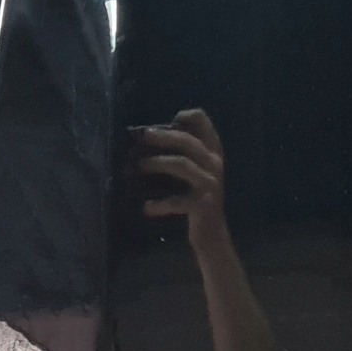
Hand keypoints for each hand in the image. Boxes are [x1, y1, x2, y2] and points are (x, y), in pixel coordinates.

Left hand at [137, 108, 227, 250]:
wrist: (212, 234)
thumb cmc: (195, 197)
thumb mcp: (194, 171)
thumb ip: (181, 153)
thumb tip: (149, 135)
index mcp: (213, 152)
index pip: (205, 123)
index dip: (188, 116)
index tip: (171, 119)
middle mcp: (215, 164)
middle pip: (188, 142)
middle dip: (163, 136)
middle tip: (142, 137)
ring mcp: (210, 185)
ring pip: (182, 165)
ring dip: (156, 163)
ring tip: (136, 167)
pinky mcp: (203, 205)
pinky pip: (177, 201)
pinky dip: (160, 204)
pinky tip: (147, 208)